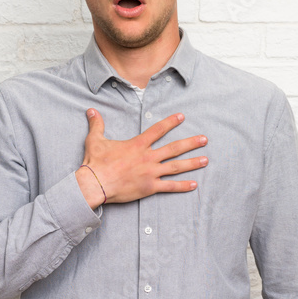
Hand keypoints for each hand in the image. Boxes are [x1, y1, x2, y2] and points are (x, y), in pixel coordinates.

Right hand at [76, 108, 207, 208]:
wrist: (95, 184)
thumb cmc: (95, 162)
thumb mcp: (95, 140)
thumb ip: (97, 125)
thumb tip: (91, 111)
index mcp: (137, 145)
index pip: (158, 130)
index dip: (171, 122)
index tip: (182, 117)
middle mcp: (148, 157)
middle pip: (174, 148)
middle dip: (191, 143)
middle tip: (204, 139)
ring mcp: (150, 173)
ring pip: (176, 167)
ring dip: (192, 163)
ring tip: (205, 160)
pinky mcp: (149, 187)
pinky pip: (169, 187)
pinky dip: (182, 186)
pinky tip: (194, 185)